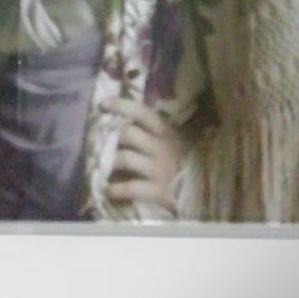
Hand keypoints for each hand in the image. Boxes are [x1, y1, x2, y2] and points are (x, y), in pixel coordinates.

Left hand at [102, 97, 187, 211]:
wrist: (203, 192)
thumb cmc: (183, 162)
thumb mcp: (174, 141)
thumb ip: (155, 132)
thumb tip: (127, 119)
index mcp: (165, 131)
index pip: (141, 112)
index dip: (121, 105)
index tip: (102, 105)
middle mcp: (161, 147)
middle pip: (127, 133)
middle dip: (107, 136)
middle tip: (94, 140)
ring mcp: (158, 169)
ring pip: (124, 158)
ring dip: (107, 162)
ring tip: (98, 165)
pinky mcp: (157, 191)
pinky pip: (130, 188)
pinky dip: (116, 189)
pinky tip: (108, 190)